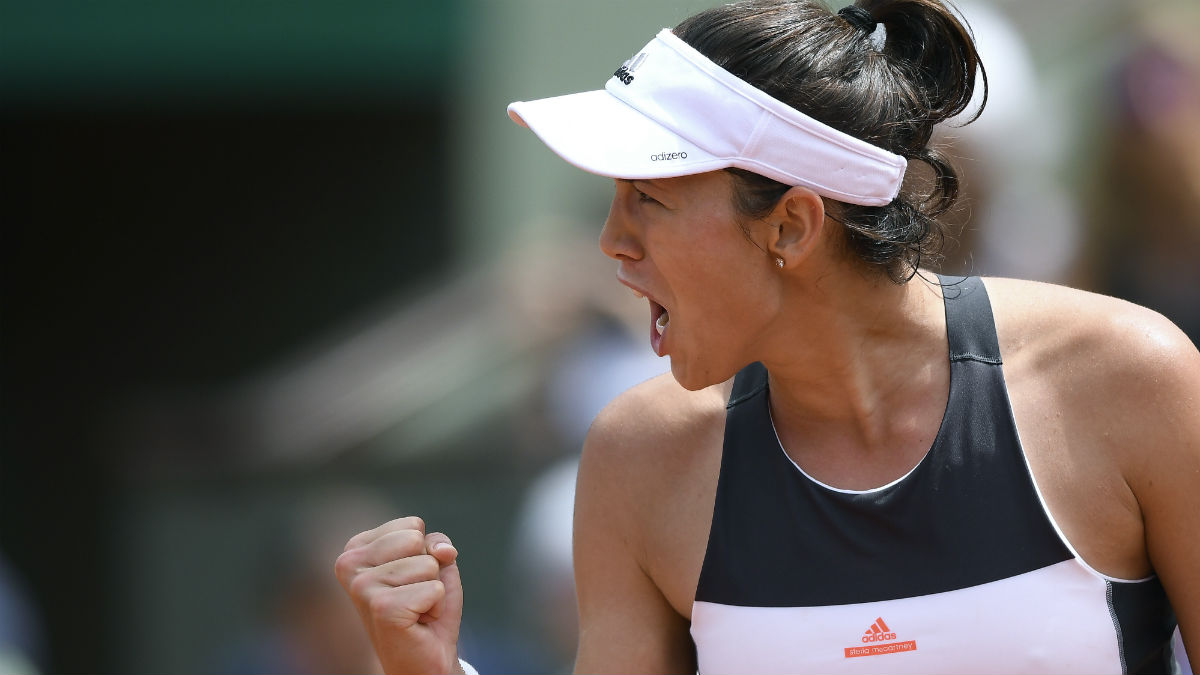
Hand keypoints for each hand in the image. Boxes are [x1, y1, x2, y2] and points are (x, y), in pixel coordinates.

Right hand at [335, 516, 463, 674]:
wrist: (424, 658)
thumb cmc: (425, 608)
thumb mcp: (434, 564)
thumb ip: (436, 543)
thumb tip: (443, 551)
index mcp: (355, 550)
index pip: (412, 525)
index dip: (424, 553)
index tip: (409, 581)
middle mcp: (349, 565)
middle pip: (417, 540)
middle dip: (429, 569)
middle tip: (415, 597)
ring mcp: (362, 588)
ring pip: (428, 565)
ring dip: (433, 590)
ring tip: (416, 610)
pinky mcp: (383, 608)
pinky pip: (435, 588)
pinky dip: (437, 606)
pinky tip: (419, 622)